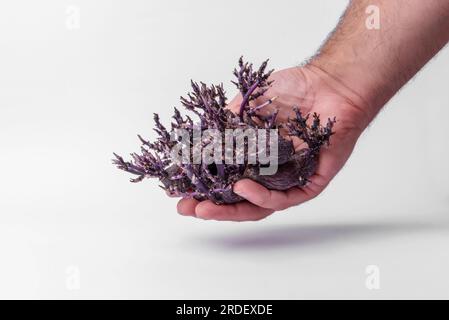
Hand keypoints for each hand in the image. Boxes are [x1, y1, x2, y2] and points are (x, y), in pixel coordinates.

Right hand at [177, 64, 370, 220]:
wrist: (329, 83)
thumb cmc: (292, 91)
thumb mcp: (247, 106)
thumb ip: (226, 125)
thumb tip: (197, 142)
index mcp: (255, 156)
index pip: (225, 179)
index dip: (203, 187)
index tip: (177, 190)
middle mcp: (270, 171)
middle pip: (238, 199)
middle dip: (211, 207)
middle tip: (187, 209)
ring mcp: (288, 179)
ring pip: (258, 206)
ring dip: (230, 210)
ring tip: (205, 208)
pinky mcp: (310, 183)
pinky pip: (284, 198)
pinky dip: (261, 196)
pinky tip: (242, 187)